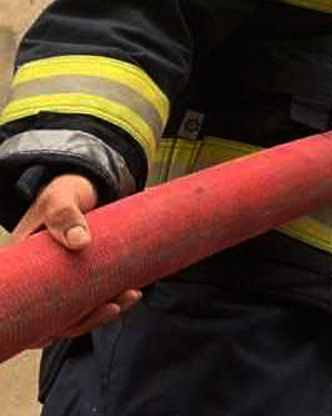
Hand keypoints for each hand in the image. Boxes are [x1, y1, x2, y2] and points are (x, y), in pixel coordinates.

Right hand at [7, 174, 140, 343]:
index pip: (22, 307)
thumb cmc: (64, 191)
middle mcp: (37, 278)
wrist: (85, 184)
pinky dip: (110, 299)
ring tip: (130, 296)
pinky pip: (93, 296)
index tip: (65, 327)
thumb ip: (65, 214)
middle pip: (52, 317)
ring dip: (101, 312)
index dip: (38, 327)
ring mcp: (60, 279)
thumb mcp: (60, 198)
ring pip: (76, 311)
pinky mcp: (82, 275)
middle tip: (113, 306)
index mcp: (19, 267)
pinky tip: (132, 293)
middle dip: (82, 321)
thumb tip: (80, 242)